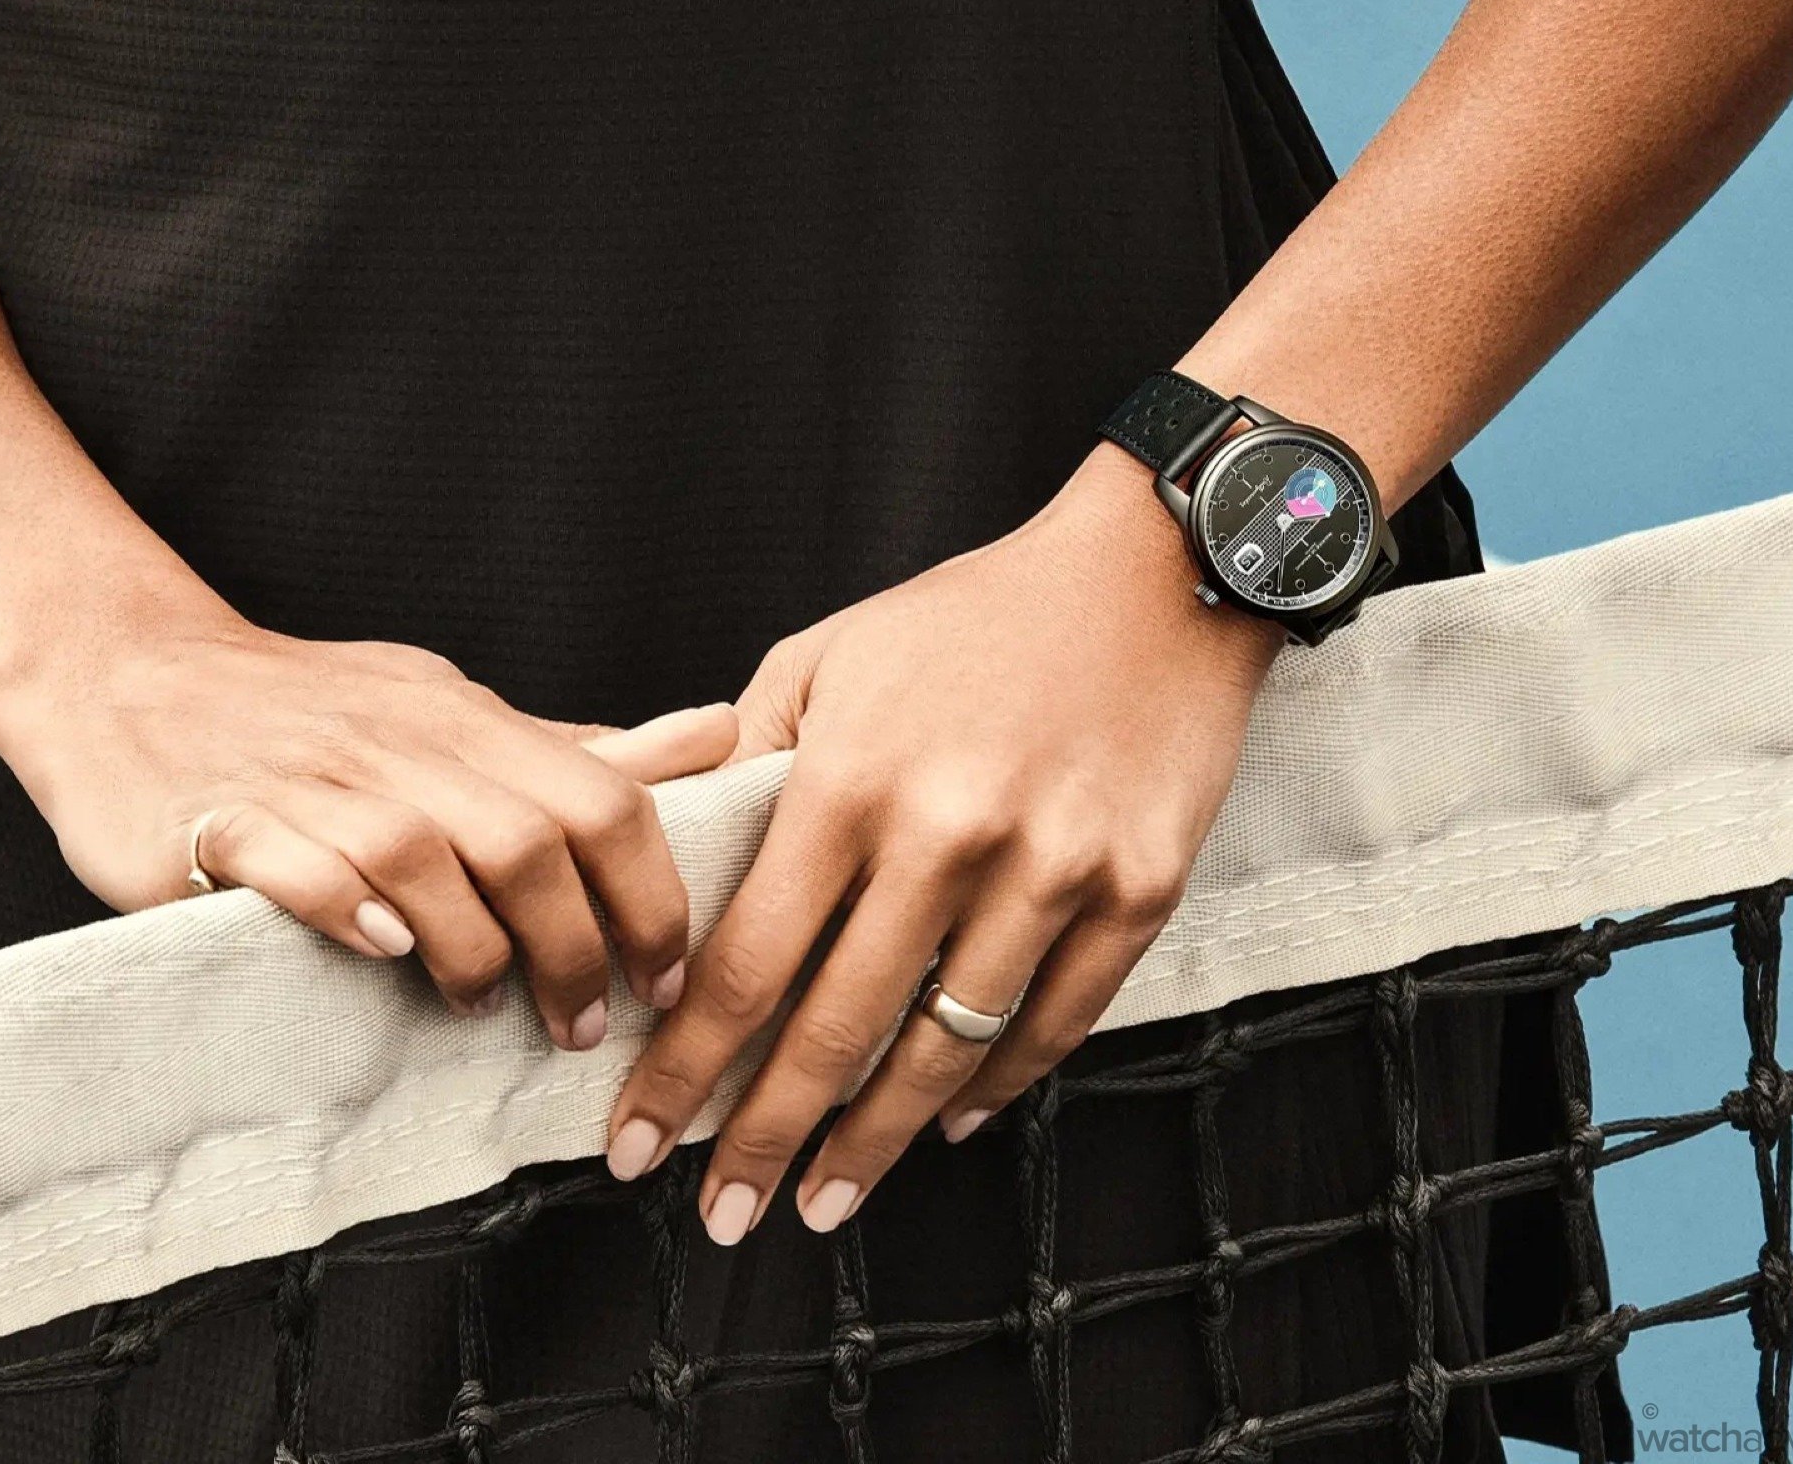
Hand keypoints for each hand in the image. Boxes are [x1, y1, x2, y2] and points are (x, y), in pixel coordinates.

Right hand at [0, 613, 736, 1048]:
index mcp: (467, 719)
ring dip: (473, 948)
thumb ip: (574, 748)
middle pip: (530, 841)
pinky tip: (382, 953)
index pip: (602, 798)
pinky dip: (351, 912)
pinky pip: (299, 864)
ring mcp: (308, 778)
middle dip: (574, 947)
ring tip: (481, 1002)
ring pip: (425, 858)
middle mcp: (399, 743)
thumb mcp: (452, 708)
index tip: (665, 973)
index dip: (651, 894)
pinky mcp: (214, 818)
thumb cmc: (313, 709)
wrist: (124, 668)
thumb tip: (714, 737)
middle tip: (581, 1021)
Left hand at [604, 445, 1282, 1241]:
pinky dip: (996, 1087)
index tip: (637, 1138)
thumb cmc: (977, 613)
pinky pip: (1056, 1023)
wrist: (1155, 575)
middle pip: (834, 1031)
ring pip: (947, 1050)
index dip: (684, 1070)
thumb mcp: (833, 653)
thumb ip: (753, 755)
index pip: (746, 963)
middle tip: (722, 1216)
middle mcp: (948, 835)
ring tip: (827, 1200)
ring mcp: (1052, 870)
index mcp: (853, 778)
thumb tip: (690, 860)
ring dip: (877, 1141)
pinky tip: (949, 1123)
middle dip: (763, 1141)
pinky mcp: (1138, 890)